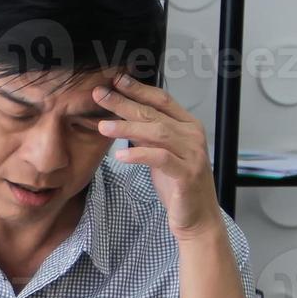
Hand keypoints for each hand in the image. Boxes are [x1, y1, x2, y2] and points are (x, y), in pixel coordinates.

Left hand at [94, 73, 222, 241]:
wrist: (196, 218)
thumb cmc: (177, 186)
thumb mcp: (160, 154)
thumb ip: (147, 134)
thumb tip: (124, 115)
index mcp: (188, 126)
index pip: (161, 100)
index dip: (138, 89)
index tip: (116, 80)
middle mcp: (193, 136)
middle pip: (154, 113)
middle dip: (125, 102)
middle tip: (100, 94)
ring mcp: (192, 154)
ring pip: (157, 133)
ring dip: (127, 127)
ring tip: (103, 126)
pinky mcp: (187, 174)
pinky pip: (160, 158)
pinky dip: (138, 154)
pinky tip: (120, 155)